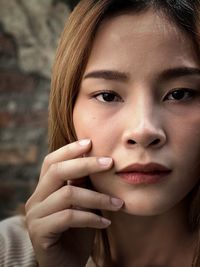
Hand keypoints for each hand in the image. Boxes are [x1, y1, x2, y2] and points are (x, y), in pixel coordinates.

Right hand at [25, 140, 122, 266]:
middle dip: (86, 164)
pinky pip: (69, 217)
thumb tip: (99, 160)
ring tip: (118, 203)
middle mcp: (36, 198)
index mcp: (44, 188)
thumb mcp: (83, 204)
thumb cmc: (78, 231)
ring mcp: (35, 215)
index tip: (91, 142)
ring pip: (68, 194)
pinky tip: (106, 223)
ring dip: (98, 198)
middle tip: (109, 163)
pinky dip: (91, 218)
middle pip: (58, 171)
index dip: (70, 150)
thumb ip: (85, 184)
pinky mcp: (40, 232)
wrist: (67, 265)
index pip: (52, 161)